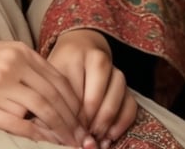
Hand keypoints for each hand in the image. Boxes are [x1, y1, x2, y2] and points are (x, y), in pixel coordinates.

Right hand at [0, 23, 92, 145]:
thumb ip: (23, 67)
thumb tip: (52, 93)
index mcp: (17, 50)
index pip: (59, 79)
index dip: (76, 104)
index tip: (86, 122)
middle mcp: (11, 63)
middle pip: (56, 97)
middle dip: (75, 122)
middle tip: (87, 141)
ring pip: (43, 111)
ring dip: (62, 132)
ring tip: (72, 146)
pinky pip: (20, 124)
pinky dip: (38, 137)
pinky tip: (47, 145)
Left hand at [47, 29, 136, 147]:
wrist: (81, 47)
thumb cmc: (63, 65)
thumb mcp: (54, 75)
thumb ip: (56, 97)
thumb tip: (55, 129)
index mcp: (77, 54)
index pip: (77, 87)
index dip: (73, 112)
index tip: (68, 128)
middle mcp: (100, 59)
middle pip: (99, 91)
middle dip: (91, 118)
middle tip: (83, 135)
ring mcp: (116, 71)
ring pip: (117, 95)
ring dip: (107, 120)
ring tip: (96, 136)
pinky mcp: (126, 85)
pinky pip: (131, 103)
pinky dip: (122, 121)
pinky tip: (110, 135)